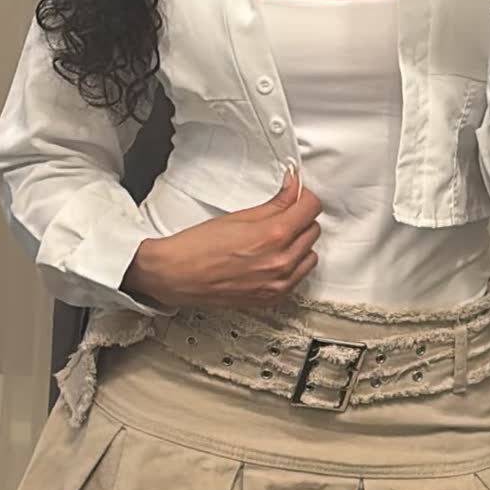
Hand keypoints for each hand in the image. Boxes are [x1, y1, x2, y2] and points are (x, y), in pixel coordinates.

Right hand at [127, 165, 322, 312]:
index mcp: (274, 236)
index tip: (297, 195)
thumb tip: (293, 189)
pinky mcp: (272, 299)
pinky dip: (292, 266)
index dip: (304, 197)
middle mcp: (281, 262)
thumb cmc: (199, 246)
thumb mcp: (240, 216)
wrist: (176, 276)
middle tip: (282, 215)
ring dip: (299, 244)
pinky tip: (273, 259)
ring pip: (310, 255)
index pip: (312, 208)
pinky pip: (298, 278)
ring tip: (275, 239)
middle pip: (313, 231)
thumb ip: (275, 203)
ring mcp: (279, 284)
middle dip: (300, 219)